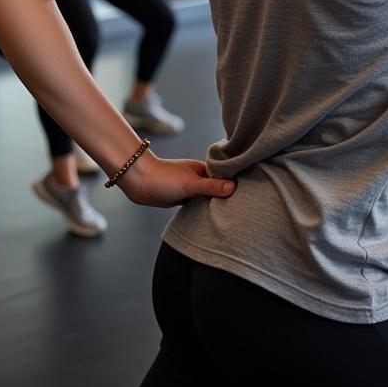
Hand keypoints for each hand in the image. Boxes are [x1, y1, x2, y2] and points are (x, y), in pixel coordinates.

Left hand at [120, 153, 234, 207]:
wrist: (139, 182)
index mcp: (204, 169)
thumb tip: (233, 187)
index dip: (235, 184)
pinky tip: (211, 217)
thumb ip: (210, 186)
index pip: (225, 177)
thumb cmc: (163, 178)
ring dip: (215, 203)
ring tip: (231, 214)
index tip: (248, 194)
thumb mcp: (190, 183)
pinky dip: (204, 208)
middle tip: (242, 208)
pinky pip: (198, 203)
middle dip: (227, 195)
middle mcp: (199, 177)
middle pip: (218, 187)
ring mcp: (191, 187)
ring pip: (208, 196)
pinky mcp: (183, 197)